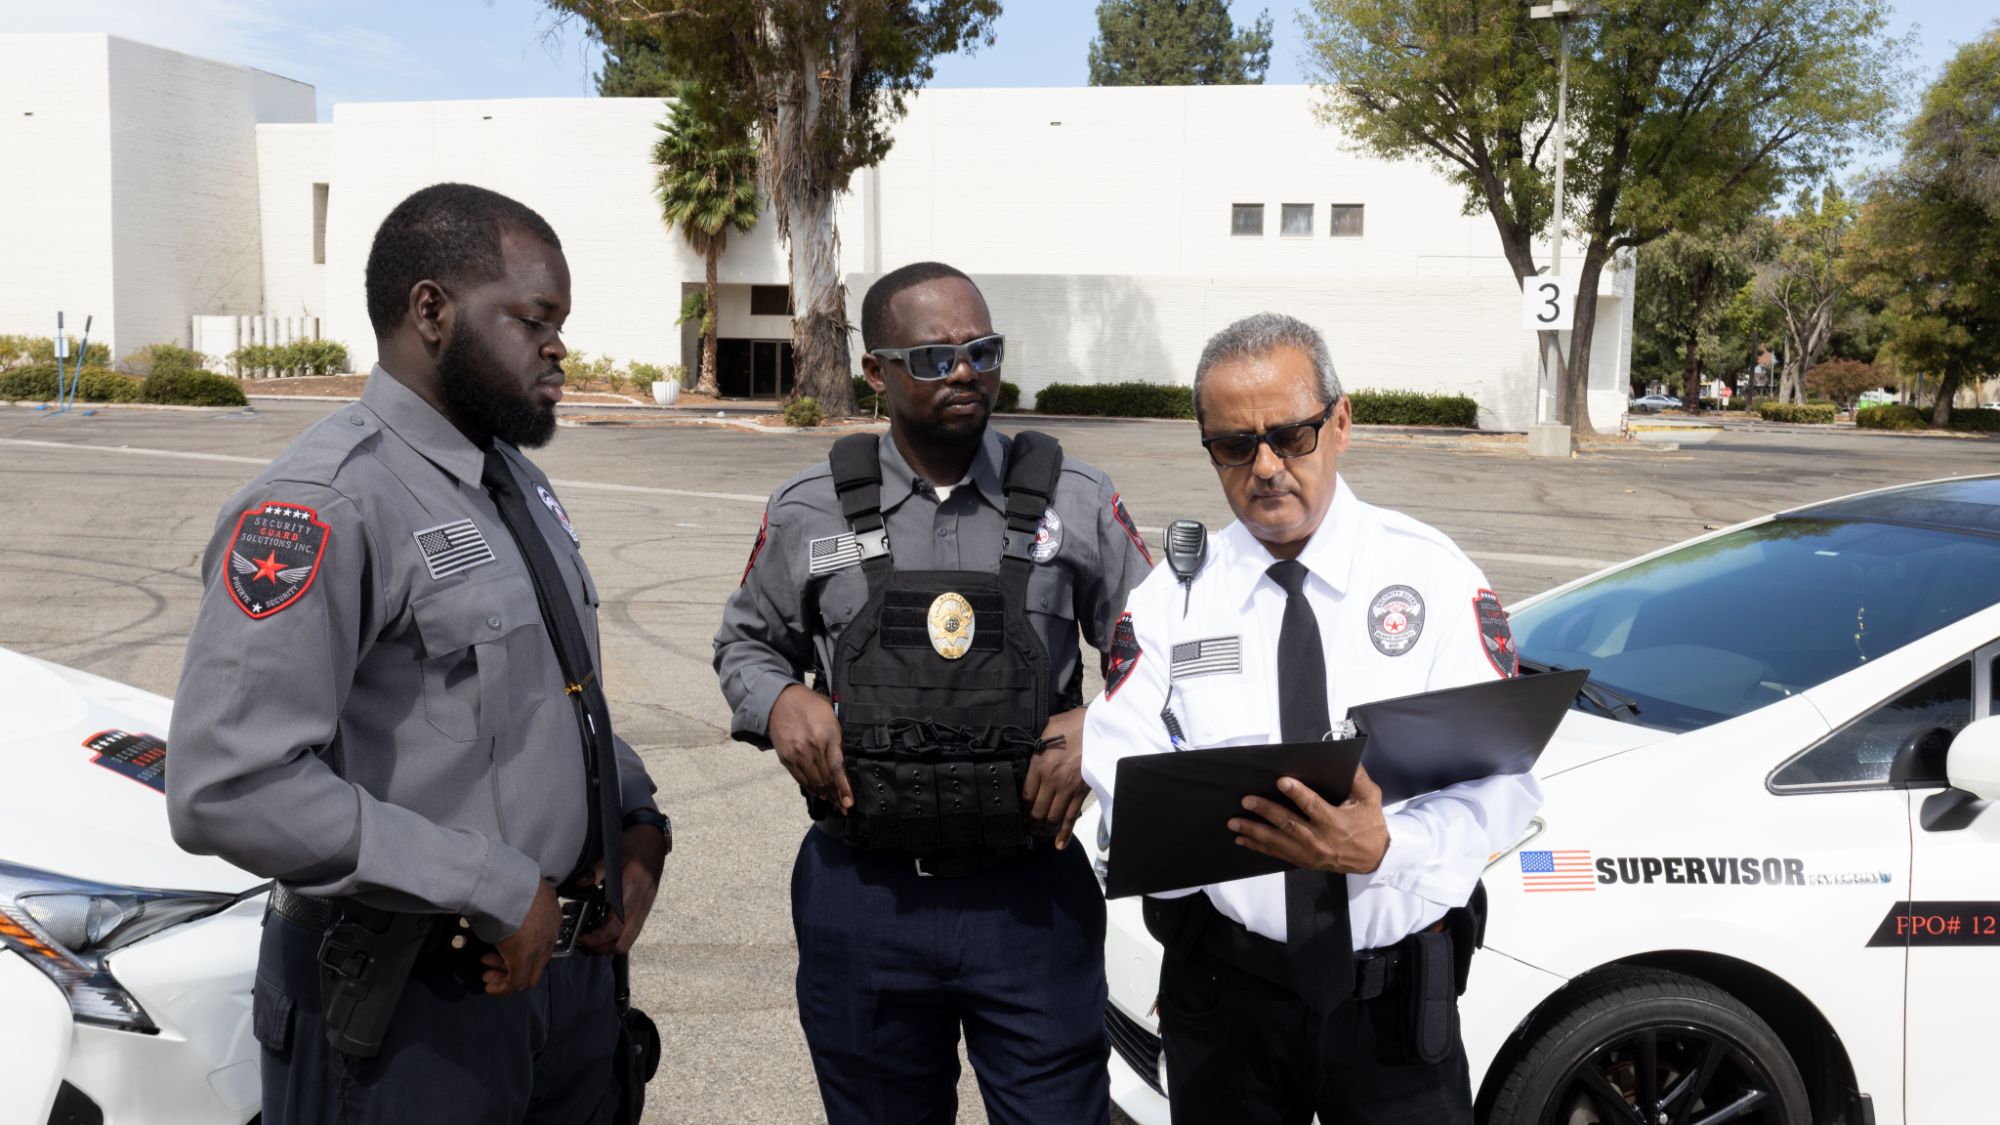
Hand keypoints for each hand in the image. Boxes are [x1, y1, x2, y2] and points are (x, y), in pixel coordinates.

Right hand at [481, 881, 559, 995]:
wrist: (502, 881)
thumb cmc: (506, 884)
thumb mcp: (518, 896)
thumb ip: (518, 911)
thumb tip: (507, 918)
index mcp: (553, 915)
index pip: (543, 943)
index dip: (522, 949)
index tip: (501, 949)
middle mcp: (551, 933)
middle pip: (537, 962)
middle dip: (512, 967)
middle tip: (490, 966)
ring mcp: (539, 946)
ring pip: (528, 974)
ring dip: (506, 977)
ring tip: (487, 975)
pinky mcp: (524, 957)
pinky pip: (517, 982)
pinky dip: (504, 988)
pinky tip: (491, 987)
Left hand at [579, 823, 669, 955]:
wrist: (655, 842)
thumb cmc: (634, 846)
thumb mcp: (613, 855)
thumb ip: (595, 871)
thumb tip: (577, 884)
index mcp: (630, 895)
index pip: (613, 928)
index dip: (595, 939)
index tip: (580, 938)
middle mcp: (638, 907)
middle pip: (622, 943)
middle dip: (601, 949)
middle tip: (583, 943)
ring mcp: (643, 909)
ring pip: (629, 940)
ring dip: (610, 945)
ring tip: (592, 939)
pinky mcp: (645, 908)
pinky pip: (633, 932)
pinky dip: (618, 937)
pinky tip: (606, 928)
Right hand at [769, 683, 850, 810]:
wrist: (780, 700)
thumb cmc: (810, 705)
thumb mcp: (831, 715)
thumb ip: (838, 737)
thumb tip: (847, 758)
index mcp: (828, 735)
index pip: (837, 768)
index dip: (844, 787)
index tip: (849, 802)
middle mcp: (812, 747)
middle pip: (826, 778)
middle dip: (836, 795)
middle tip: (844, 807)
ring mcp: (798, 754)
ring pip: (814, 781)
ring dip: (825, 794)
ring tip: (834, 803)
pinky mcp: (786, 758)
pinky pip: (800, 779)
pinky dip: (811, 788)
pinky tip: (819, 793)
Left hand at [1022, 708, 1089, 848]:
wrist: (1099, 726)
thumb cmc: (1073, 723)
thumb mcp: (1047, 729)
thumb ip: (1038, 745)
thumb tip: (1032, 751)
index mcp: (1039, 764)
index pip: (1025, 794)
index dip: (1021, 807)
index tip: (1019, 812)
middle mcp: (1051, 780)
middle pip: (1037, 810)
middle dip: (1031, 823)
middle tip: (1027, 829)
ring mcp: (1067, 788)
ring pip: (1052, 817)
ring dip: (1044, 829)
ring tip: (1039, 835)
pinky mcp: (1082, 792)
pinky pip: (1071, 817)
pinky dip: (1064, 833)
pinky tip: (1059, 844)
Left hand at [1228, 766, 1389, 874]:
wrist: (1373, 858)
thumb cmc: (1370, 826)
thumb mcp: (1370, 799)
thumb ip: (1358, 779)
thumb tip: (1348, 759)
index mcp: (1335, 822)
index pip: (1313, 806)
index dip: (1297, 793)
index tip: (1281, 781)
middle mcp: (1320, 839)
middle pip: (1288, 824)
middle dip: (1265, 811)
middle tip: (1247, 800)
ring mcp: (1310, 853)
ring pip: (1278, 841)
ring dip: (1254, 831)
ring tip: (1235, 821)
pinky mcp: (1304, 860)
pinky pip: (1277, 853)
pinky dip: (1258, 846)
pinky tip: (1243, 838)